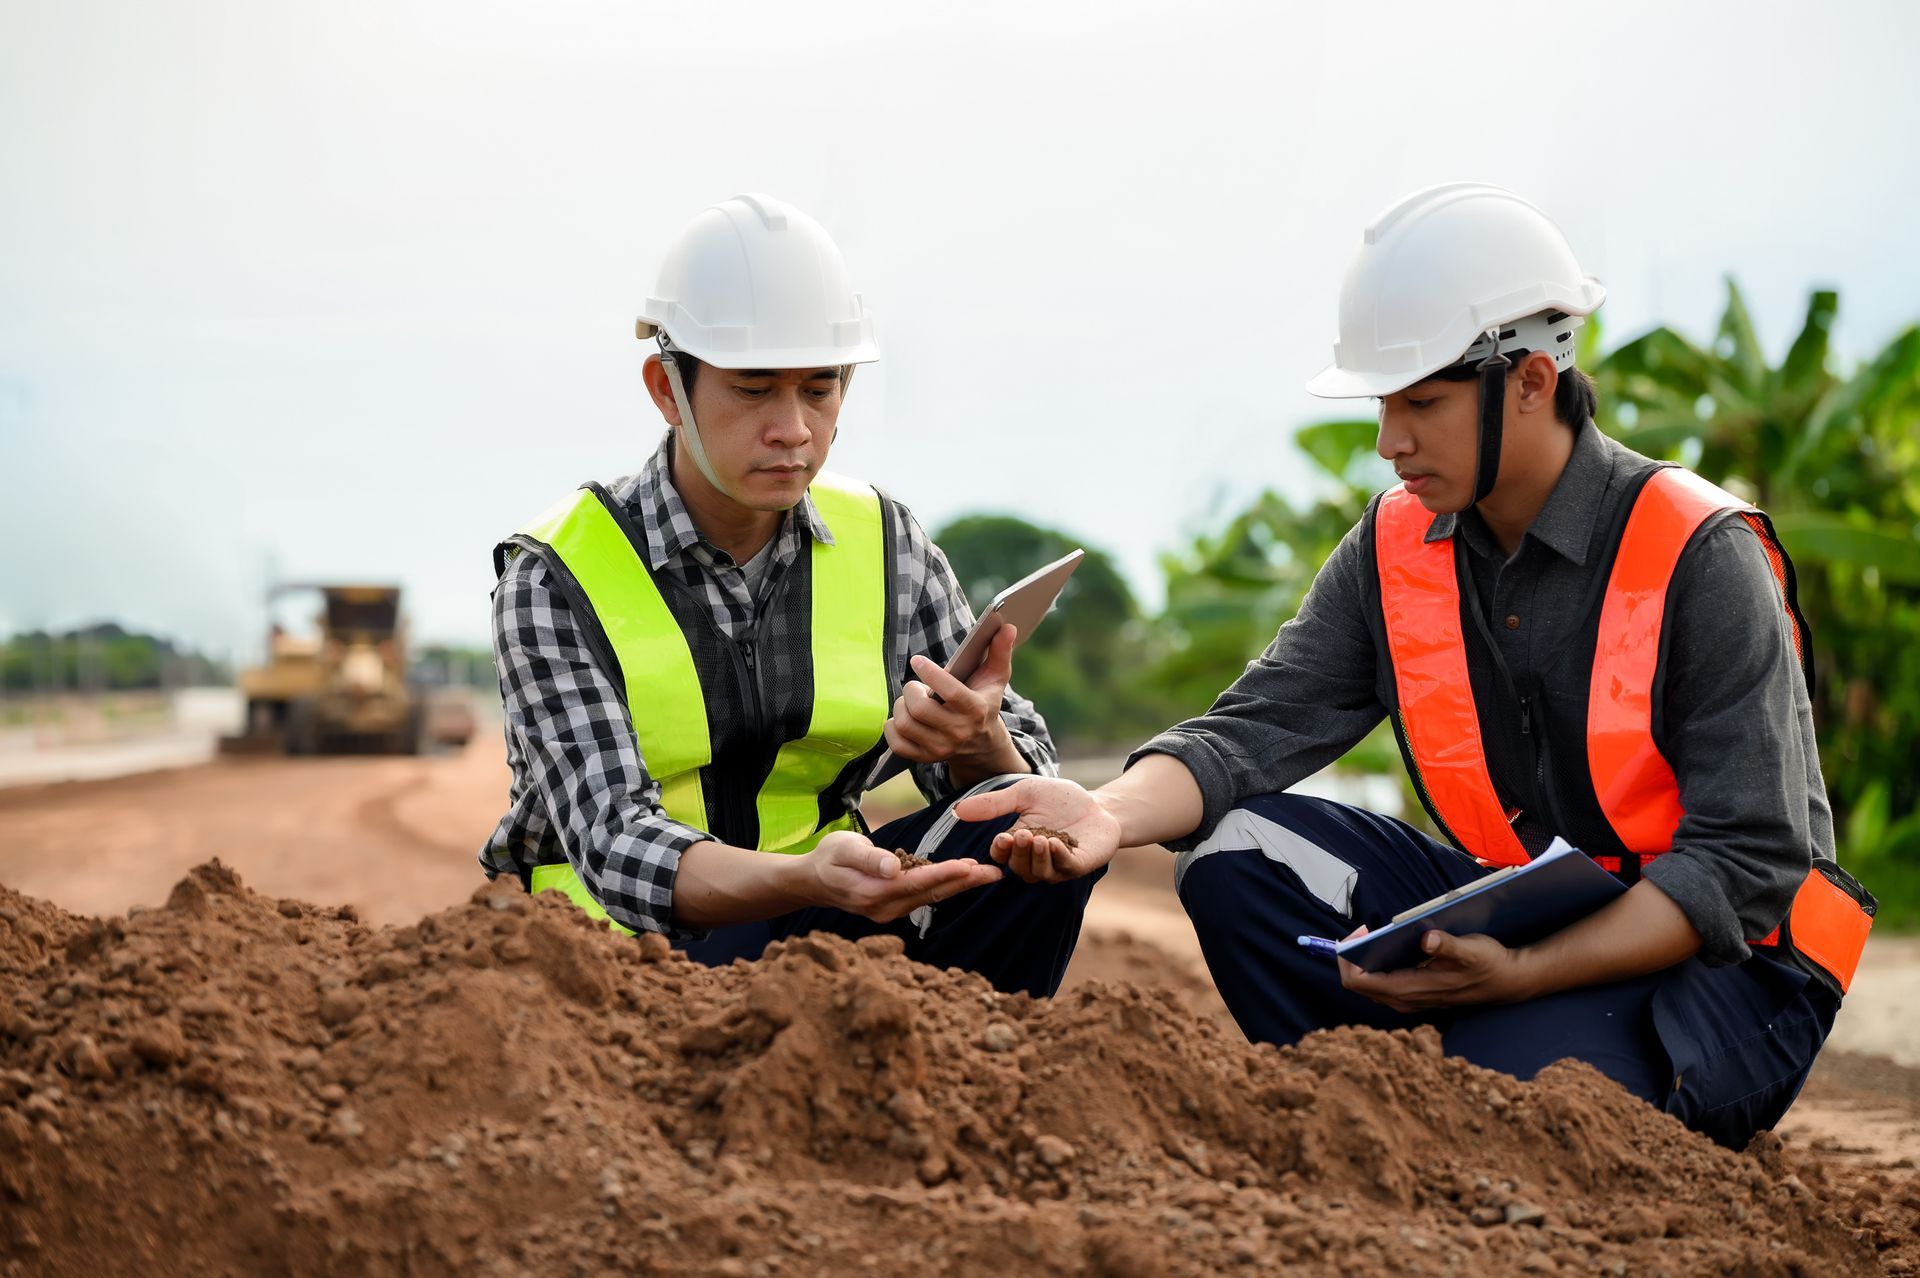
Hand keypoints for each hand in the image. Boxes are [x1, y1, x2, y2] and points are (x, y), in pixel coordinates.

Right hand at [804, 830, 1001, 923]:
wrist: (813, 880)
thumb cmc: (828, 857)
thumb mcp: (843, 848)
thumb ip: (868, 857)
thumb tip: (893, 867)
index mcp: (872, 893)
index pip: (915, 883)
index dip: (943, 874)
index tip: (968, 865)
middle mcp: (884, 908)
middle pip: (931, 894)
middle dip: (964, 882)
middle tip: (994, 872)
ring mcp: (889, 911)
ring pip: (931, 897)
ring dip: (960, 885)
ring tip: (987, 873)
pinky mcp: (894, 908)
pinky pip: (925, 896)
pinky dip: (946, 886)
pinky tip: (964, 876)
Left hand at [884, 625, 1019, 771]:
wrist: (982, 744)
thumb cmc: (985, 701)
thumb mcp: (996, 678)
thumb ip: (1000, 651)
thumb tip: (1007, 626)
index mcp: (976, 710)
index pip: (949, 692)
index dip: (930, 673)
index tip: (918, 660)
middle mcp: (958, 732)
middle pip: (919, 709)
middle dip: (911, 690)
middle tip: (916, 687)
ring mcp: (941, 748)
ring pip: (905, 723)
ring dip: (901, 706)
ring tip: (912, 701)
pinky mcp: (925, 757)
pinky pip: (897, 743)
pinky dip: (892, 727)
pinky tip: (903, 717)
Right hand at [952, 776, 1121, 882]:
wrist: (1097, 804)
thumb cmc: (1058, 799)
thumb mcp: (1024, 794)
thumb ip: (993, 804)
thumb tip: (957, 810)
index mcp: (1017, 844)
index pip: (1001, 855)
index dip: (1000, 850)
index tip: (1001, 837)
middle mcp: (1034, 860)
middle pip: (1017, 867)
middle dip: (1018, 853)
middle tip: (1022, 835)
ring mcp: (1056, 866)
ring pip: (1039, 873)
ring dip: (1037, 858)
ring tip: (1040, 839)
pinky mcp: (1078, 866)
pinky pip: (1065, 869)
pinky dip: (1058, 858)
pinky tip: (1056, 843)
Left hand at [1337, 927, 1533, 1011]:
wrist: (1507, 981)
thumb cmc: (1488, 964)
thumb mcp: (1470, 950)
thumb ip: (1447, 946)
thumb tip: (1427, 939)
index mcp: (1410, 989)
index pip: (1358, 981)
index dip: (1349, 957)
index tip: (1360, 934)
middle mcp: (1405, 1000)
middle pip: (1359, 984)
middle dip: (1354, 956)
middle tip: (1365, 930)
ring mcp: (1409, 999)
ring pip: (1370, 985)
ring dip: (1365, 960)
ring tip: (1374, 935)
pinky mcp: (1415, 995)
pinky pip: (1383, 983)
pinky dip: (1378, 965)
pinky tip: (1389, 946)